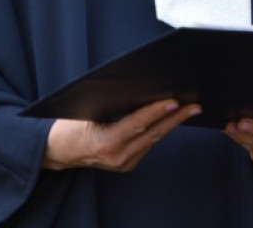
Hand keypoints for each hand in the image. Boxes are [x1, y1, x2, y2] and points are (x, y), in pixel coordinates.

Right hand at [43, 98, 201, 171]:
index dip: (157, 111)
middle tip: (195, 104)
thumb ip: (113, 104)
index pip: (138, 123)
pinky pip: (148, 144)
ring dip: (172, 123)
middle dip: (176, 117)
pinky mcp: (127, 164)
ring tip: (190, 108)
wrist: (56, 151)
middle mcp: (117, 156)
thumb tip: (142, 88)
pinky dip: (160, 130)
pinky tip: (172, 118)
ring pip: (154, 139)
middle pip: (153, 133)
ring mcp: (124, 163)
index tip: (175, 101)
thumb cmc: (70, 126)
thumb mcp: (87, 111)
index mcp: (106, 142)